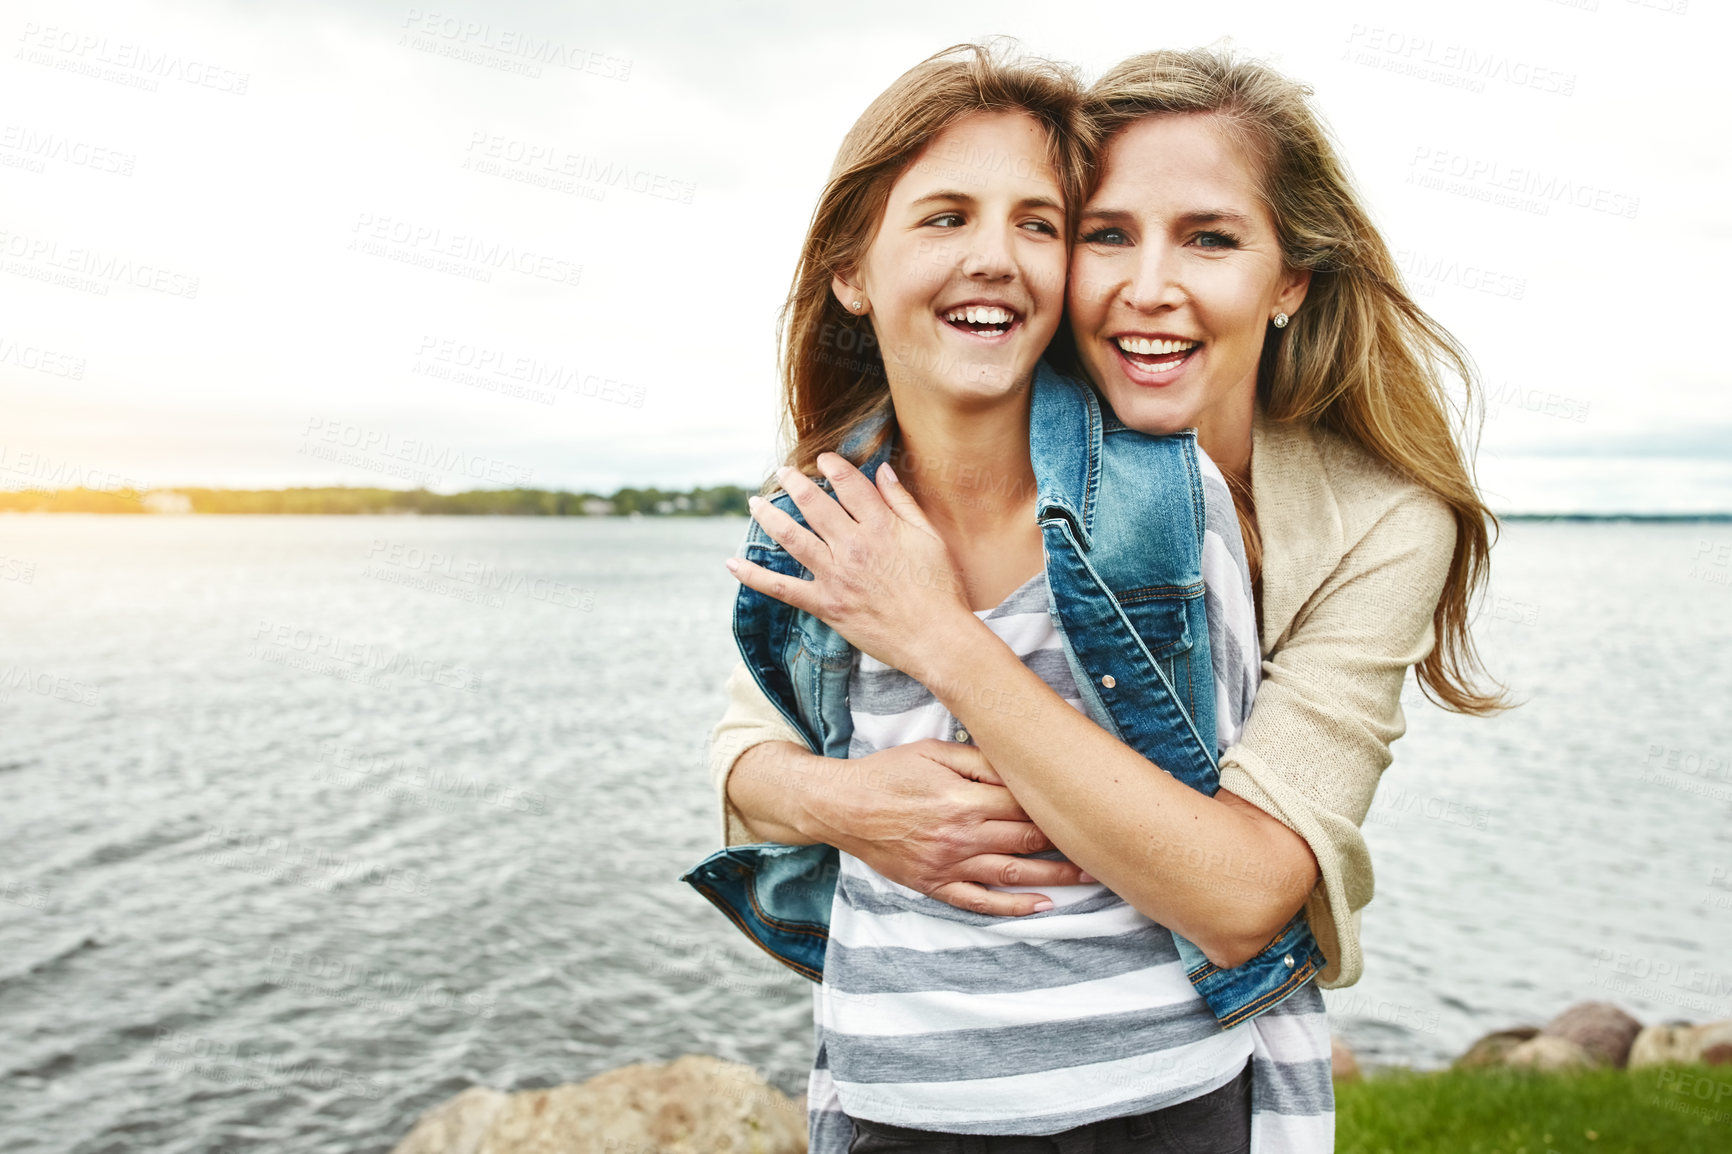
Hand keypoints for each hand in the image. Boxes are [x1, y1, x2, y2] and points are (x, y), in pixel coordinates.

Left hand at [725, 453, 970, 675]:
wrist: (935, 636)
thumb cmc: (940, 587)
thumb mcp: (929, 536)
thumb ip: (902, 501)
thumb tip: (882, 470)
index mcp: (881, 526)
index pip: (849, 484)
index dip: (832, 466)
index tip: (822, 459)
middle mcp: (853, 546)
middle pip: (814, 504)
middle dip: (793, 483)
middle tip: (781, 473)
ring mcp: (835, 575)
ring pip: (791, 538)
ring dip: (769, 516)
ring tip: (755, 503)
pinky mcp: (824, 604)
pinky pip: (781, 588)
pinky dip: (753, 576)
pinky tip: (732, 563)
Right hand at [815, 738, 1091, 915]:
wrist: (843, 807)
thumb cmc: (889, 773)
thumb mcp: (934, 752)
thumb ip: (979, 761)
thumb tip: (1020, 766)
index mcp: (963, 800)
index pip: (1025, 807)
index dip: (1057, 809)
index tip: (1086, 809)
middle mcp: (961, 837)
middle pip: (1027, 843)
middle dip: (1068, 846)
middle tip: (1103, 847)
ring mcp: (948, 865)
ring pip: (1012, 876)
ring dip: (1054, 879)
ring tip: (1089, 879)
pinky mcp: (935, 885)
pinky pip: (979, 902)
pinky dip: (1012, 907)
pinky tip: (1041, 907)